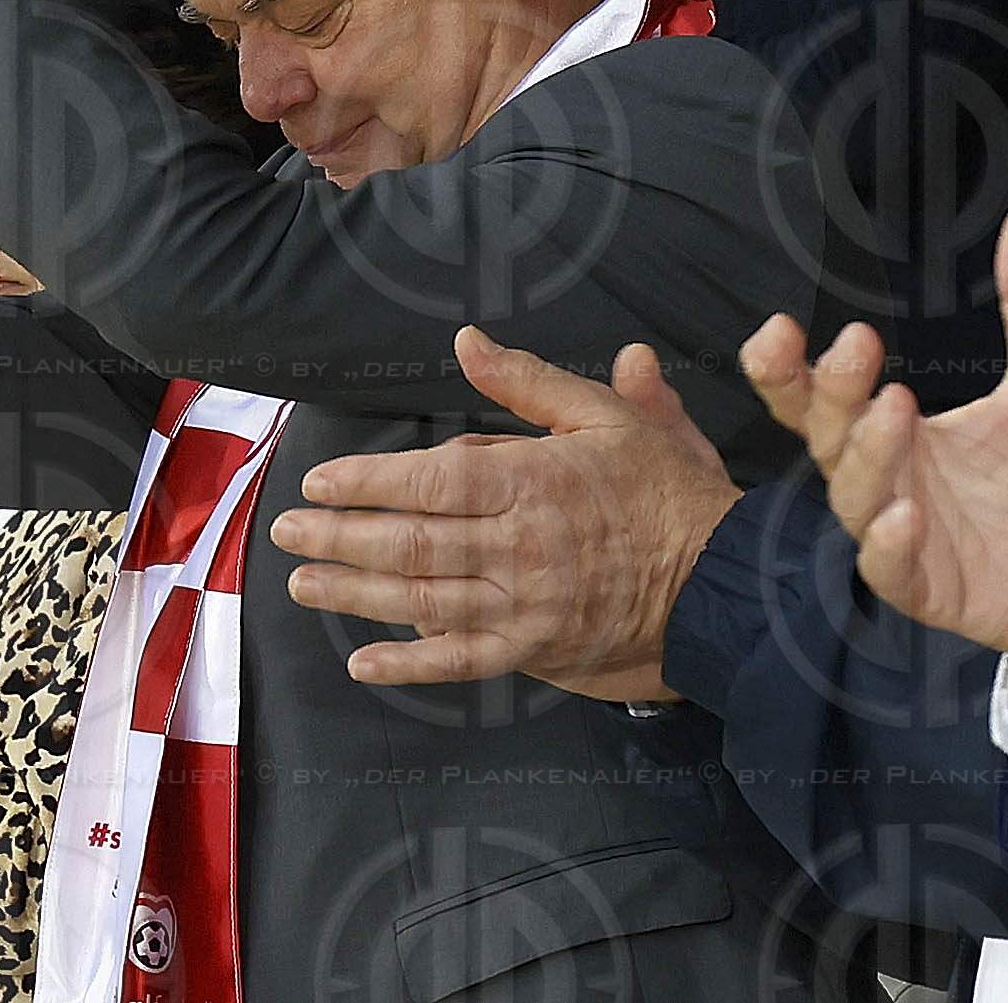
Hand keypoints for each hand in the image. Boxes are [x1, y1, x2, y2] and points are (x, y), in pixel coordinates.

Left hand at [269, 327, 738, 700]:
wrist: (721, 579)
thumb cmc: (663, 490)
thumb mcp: (606, 416)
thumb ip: (529, 382)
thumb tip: (467, 341)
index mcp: (534, 481)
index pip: (432, 479)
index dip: (368, 481)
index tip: (320, 479)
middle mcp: (520, 546)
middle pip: (412, 542)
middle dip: (339, 535)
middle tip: (286, 529)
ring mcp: (524, 605)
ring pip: (423, 600)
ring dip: (354, 593)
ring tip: (302, 581)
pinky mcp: (535, 650)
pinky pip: (461, 662)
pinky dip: (408, 666)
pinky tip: (362, 662)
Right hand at [748, 205, 1007, 689]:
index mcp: (895, 429)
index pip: (820, 396)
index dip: (788, 367)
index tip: (784, 324)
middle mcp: (886, 478)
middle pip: (825, 435)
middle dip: (827, 390)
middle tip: (856, 345)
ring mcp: (901, 535)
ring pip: (855, 495)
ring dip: (868, 453)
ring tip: (894, 408)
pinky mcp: (928, 587)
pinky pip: (891, 569)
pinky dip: (889, 545)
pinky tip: (905, 515)